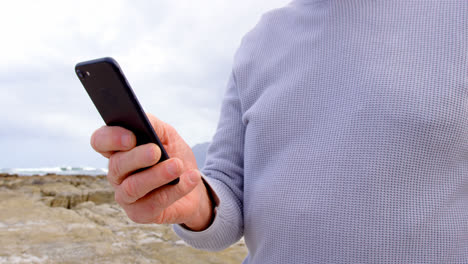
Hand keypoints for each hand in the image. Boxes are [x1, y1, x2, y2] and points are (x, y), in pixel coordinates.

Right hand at [90, 113, 212, 230]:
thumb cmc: (174, 155)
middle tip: (156, 151)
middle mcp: (117, 174)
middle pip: (116, 165)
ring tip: (177, 166)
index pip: (100, 141)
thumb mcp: (167, 135)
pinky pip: (154, 203)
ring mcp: (125, 196)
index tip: (131, 137)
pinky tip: (191, 178)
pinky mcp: (140, 214)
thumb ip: (153, 125)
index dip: (111, 139)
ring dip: (157, 175)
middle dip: (138, 157)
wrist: (192, 183)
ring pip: (133, 187)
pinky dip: (175, 190)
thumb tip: (143, 120)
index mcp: (118, 150)